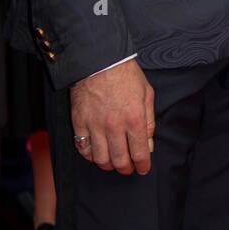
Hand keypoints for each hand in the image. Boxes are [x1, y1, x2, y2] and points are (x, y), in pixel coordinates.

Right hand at [70, 58, 154, 174]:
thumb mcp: (146, 95)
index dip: (143, 165)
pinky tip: (96, 153)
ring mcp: (95, 126)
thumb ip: (149, 122)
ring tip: (113, 162)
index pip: (140, 153)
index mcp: (134, 119)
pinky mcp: (79, 123)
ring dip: (108, 165)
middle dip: (126, 169)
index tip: (143, 168)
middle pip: (120, 161)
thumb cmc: (126, 75)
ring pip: (100, 159)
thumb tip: (148, 145)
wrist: (100, 60)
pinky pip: (83, 148)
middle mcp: (114, 126)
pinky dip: (90, 156)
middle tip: (128, 168)